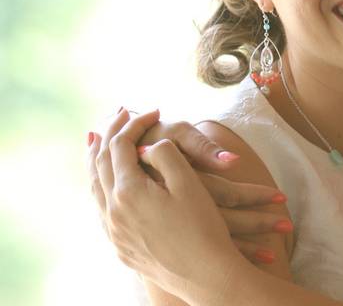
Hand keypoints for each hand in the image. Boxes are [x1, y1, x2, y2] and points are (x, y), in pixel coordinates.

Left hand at [88, 109, 249, 301]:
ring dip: (96, 160)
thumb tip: (148, 146)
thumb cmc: (201, 227)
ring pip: (94, 188)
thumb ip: (165, 155)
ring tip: (98, 142)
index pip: (122, 146)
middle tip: (120, 114)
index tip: (154, 110)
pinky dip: (99, 186)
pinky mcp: (120, 246)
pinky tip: (105, 185)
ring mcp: (113, 231)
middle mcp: (113, 210)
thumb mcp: (188, 183)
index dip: (136, 124)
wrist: (205, 276)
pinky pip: (100, 208)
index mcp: (128, 191)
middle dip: (110, 134)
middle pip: (101, 163)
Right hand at [131, 112, 289, 254]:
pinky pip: (200, 247)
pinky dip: (225, 254)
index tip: (282, 198)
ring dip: (245, 247)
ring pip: (215, 237)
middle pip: (224, 222)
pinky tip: (247, 260)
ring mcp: (172, 224)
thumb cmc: (155, 139)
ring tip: (274, 252)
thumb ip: (203, 148)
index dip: (254, 196)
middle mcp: (179, 207)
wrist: (119, 156)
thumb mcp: (176, 135)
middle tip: (288, 228)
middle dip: (258, 225)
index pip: (226, 194)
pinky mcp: (168, 232)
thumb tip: (234, 162)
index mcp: (184, 183)